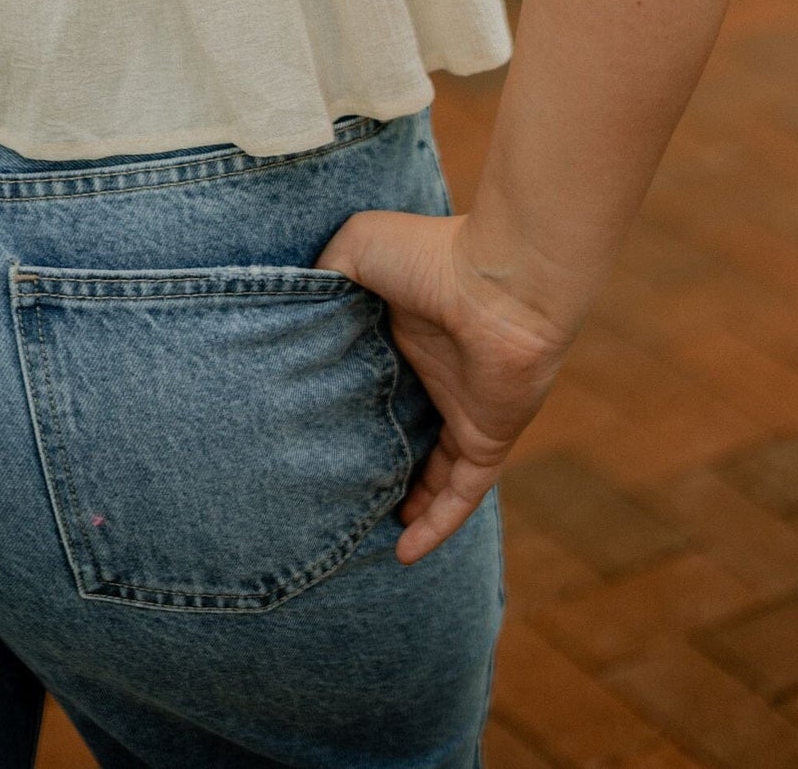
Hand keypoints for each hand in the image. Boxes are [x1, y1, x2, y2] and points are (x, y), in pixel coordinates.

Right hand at [316, 209, 570, 561]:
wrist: (501, 281)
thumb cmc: (430, 254)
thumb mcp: (358, 246)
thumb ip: (326, 272)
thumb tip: (296, 299)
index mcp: (409, 330)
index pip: (379, 375)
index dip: (352, 399)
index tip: (314, 422)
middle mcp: (438, 374)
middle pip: (406, 427)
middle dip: (381, 453)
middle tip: (338, 482)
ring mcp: (466, 410)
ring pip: (435, 471)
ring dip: (409, 500)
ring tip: (372, 528)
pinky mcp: (488, 439)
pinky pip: (462, 495)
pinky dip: (438, 524)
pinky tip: (407, 552)